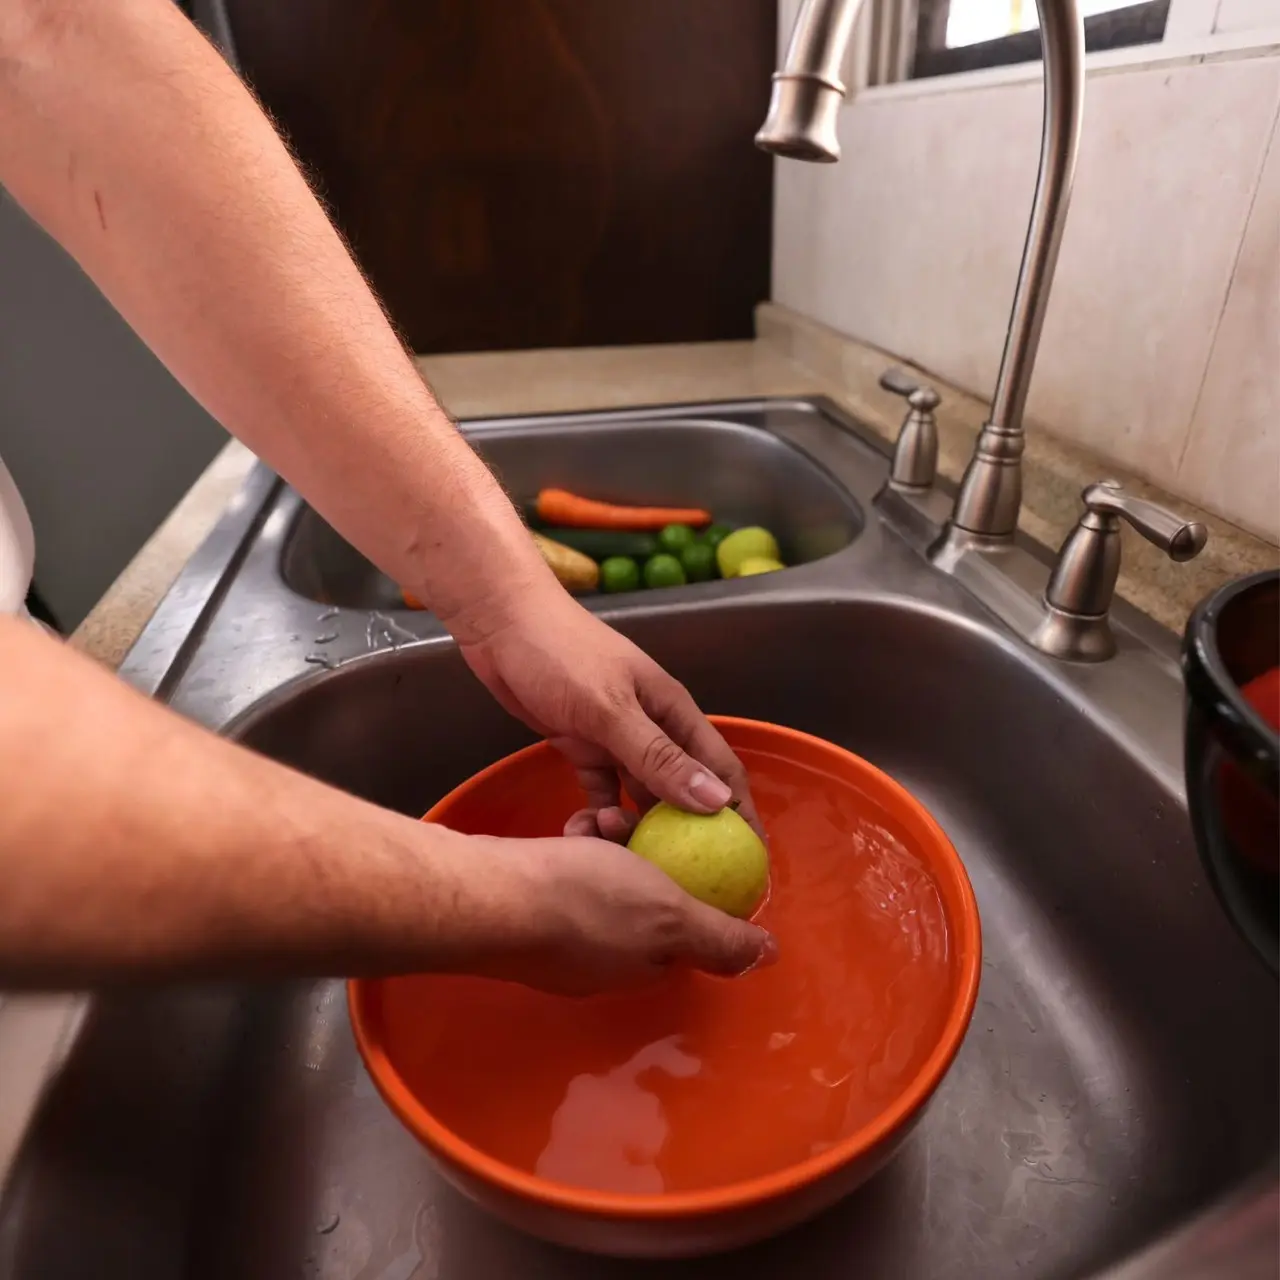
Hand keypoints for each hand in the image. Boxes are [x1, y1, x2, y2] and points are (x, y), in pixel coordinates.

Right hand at [458, 831, 775, 994]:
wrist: (487, 897)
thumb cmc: (583, 900)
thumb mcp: (669, 916)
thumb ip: (720, 938)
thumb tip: (768, 956)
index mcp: (646, 967)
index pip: (688, 928)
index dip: (695, 883)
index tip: (691, 844)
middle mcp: (607, 964)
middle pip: (646, 902)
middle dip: (648, 855)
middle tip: (635, 822)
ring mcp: (564, 944)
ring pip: (607, 884)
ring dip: (611, 844)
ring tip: (598, 817)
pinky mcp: (531, 917)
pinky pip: (567, 880)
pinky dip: (575, 848)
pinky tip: (570, 826)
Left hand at [460, 588, 760, 838]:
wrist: (501, 625)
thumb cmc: (561, 655)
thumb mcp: (612, 709)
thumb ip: (660, 757)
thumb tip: (718, 802)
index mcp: (674, 714)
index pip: (721, 771)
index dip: (739, 815)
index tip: (747, 862)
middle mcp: (653, 730)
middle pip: (682, 792)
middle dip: (684, 834)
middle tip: (679, 881)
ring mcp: (618, 740)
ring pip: (640, 797)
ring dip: (634, 827)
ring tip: (616, 855)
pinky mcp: (583, 747)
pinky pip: (601, 793)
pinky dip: (597, 816)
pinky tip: (585, 840)